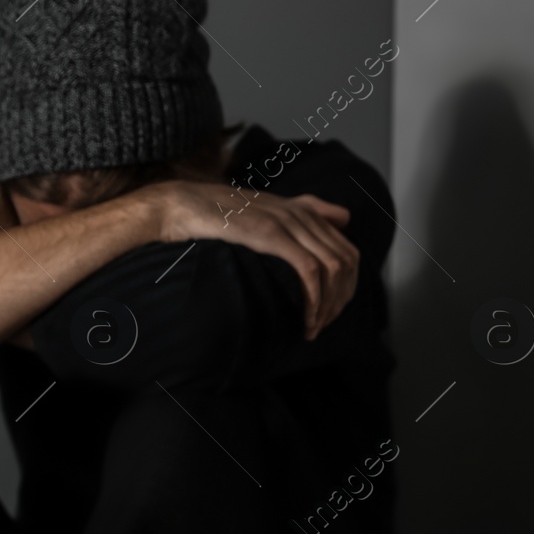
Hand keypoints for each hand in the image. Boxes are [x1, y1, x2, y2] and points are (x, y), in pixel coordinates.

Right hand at [135, 182, 358, 340]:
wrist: (185, 205)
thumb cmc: (218, 215)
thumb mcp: (268, 210)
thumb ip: (309, 209)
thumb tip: (344, 217)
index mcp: (305, 211)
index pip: (348, 251)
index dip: (346, 287)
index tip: (329, 313)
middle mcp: (303, 214)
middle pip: (347, 261)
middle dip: (341, 300)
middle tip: (322, 325)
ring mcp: (290, 223)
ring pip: (333, 268)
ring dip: (327, 305)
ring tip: (312, 328)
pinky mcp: (273, 235)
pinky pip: (310, 271)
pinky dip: (314, 299)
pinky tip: (305, 318)